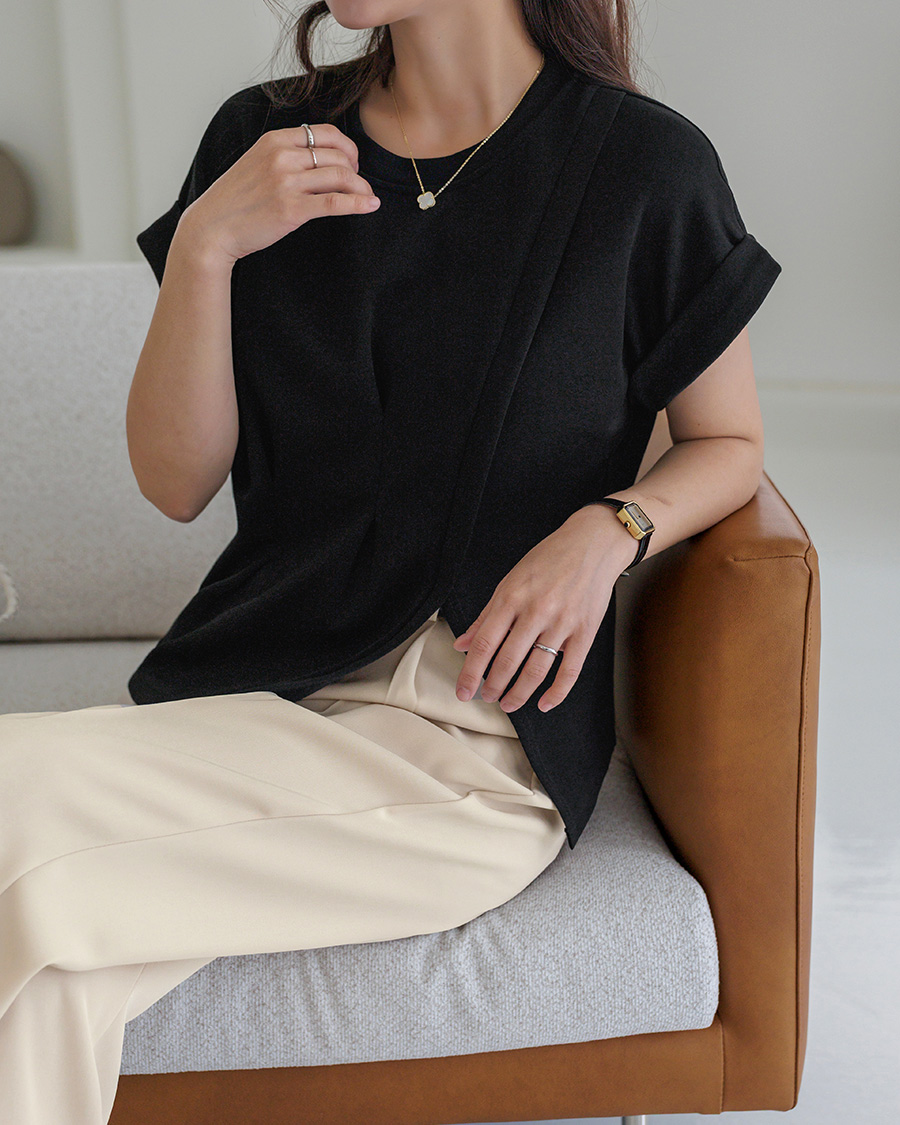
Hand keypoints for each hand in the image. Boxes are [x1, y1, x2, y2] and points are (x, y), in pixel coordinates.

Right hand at [179, 123, 381, 265]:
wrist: (212, 227)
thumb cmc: (236, 200)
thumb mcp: (258, 163)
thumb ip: (285, 155)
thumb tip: (320, 158)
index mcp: (275, 140)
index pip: (325, 133)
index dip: (347, 147)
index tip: (352, 163)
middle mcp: (282, 157)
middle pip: (338, 155)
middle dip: (356, 170)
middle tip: (358, 185)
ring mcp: (287, 183)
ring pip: (341, 177)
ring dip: (361, 188)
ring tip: (367, 197)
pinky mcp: (292, 210)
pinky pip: (335, 203)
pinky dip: (359, 204)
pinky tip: (370, 205)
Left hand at [452, 505, 636, 712]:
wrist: (592, 544)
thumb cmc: (549, 559)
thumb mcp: (510, 581)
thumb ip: (486, 616)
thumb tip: (462, 643)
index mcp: (512, 597)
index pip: (485, 644)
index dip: (471, 672)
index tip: (463, 690)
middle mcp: (536, 611)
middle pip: (508, 661)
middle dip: (493, 686)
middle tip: (486, 698)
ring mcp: (562, 623)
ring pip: (536, 670)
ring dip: (519, 693)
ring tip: (508, 703)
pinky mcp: (585, 631)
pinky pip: (569, 670)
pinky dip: (556, 693)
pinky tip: (544, 703)